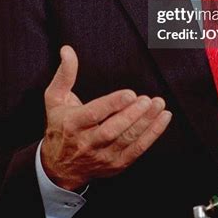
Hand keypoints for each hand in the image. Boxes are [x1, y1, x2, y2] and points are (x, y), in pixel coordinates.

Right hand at [41, 45, 171, 189]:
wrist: (59, 167)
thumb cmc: (59, 126)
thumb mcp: (55, 99)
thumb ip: (64, 74)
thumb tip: (67, 50)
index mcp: (72, 124)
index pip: (94, 114)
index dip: (113, 104)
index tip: (130, 93)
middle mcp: (87, 143)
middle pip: (112, 130)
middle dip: (132, 115)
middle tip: (148, 100)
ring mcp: (102, 156)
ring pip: (127, 140)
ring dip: (146, 123)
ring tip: (159, 105)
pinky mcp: (116, 164)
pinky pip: (137, 150)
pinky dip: (152, 135)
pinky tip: (163, 119)